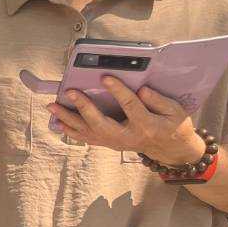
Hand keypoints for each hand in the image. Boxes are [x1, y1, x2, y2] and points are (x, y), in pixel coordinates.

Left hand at [49, 76, 206, 164]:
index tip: (106, 76)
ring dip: (68, 119)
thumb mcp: (175, 111)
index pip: (130, 106)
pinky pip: (86, 138)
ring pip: (88, 132)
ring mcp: (115, 142)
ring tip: (52, 106)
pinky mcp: (108, 144)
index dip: (118, 91)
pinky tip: (58, 122)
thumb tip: (141, 90)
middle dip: (84, 107)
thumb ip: (159, 101)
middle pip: (101, 123)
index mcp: (146, 126)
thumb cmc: (173, 126)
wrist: (170, 150)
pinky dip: (71, 130)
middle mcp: (127, 137)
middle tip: (70, 91)